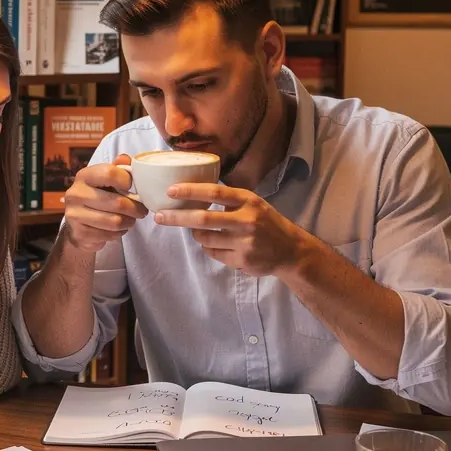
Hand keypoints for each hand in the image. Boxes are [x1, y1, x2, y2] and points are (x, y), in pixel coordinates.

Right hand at [61, 153, 148, 252]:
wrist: (77, 226)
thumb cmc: (96, 198)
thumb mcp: (105, 181)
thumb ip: (116, 169)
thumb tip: (127, 158)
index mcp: (84, 176)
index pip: (110, 173)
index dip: (127, 180)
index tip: (131, 187)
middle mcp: (76, 193)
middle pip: (117, 202)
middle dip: (135, 208)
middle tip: (141, 210)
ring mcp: (75, 214)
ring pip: (115, 221)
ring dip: (129, 222)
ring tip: (131, 219)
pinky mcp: (80, 233)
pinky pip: (109, 234)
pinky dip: (119, 233)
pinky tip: (119, 228)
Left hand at [154, 183, 305, 276]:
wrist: (291, 250)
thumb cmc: (266, 223)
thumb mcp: (252, 203)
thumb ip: (228, 200)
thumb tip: (192, 193)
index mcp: (248, 200)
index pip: (215, 193)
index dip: (191, 191)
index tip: (170, 190)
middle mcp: (247, 220)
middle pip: (203, 218)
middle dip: (177, 217)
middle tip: (159, 216)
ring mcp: (244, 242)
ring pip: (205, 239)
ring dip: (196, 235)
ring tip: (200, 231)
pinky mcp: (242, 259)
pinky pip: (213, 253)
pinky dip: (210, 248)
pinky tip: (220, 245)